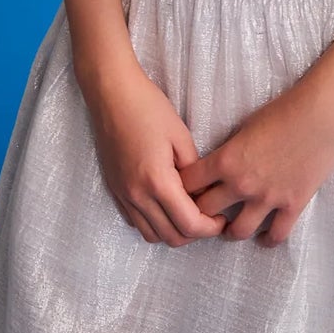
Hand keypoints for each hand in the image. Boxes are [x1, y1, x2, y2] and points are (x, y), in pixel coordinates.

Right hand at [82, 60, 229, 248]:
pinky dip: (154, 222)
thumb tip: (202, 193)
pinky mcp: (115, 190)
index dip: (210, 227)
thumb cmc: (149, 108)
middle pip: (171, 237)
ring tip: (188, 212)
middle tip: (209, 217)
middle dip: (194, 233)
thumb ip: (194, 171)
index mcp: (158, 182)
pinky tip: (165, 205)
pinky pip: (136, 221)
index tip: (222, 218)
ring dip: (173, 231)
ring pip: (151, 234)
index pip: (189, 224)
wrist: (112, 95)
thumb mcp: (181, 136)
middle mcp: (137, 195)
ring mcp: (123, 195)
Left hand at [177, 85, 333, 246]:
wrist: (322, 114)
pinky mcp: (292, 205)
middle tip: (203, 215)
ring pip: (237, 231)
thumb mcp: (246, 126)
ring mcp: (267, 198)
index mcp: (226, 160)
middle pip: (205, 211)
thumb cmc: (284, 110)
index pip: (188, 184)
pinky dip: (267, 240)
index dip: (181, 189)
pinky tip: (264, 237)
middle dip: (199, 214)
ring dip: (230, 231)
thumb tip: (220, 164)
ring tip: (231, 228)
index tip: (183, 191)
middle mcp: (242, 183)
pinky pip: (275, 235)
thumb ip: (230, 150)